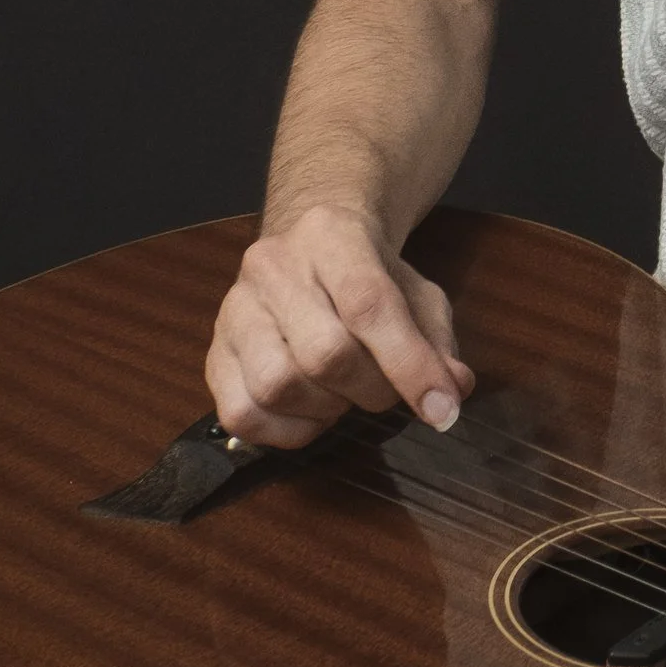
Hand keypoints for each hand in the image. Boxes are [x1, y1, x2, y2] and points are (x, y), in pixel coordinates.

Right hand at [205, 206, 472, 450]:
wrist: (306, 245)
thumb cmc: (367, 276)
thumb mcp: (416, 293)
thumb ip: (437, 341)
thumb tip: (452, 391)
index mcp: (332, 235)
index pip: (369, 304)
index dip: (410, 365)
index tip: (442, 409)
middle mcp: (273, 265)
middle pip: (325, 353)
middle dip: (371, 390)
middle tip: (385, 391)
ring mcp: (234, 309)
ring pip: (277, 386)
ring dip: (326, 410)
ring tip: (343, 395)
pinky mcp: (213, 352)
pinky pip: (242, 414)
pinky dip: (287, 431)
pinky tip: (311, 412)